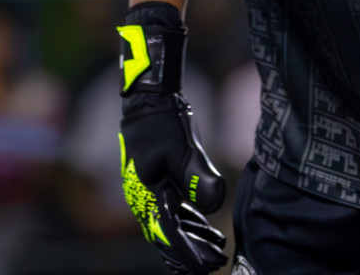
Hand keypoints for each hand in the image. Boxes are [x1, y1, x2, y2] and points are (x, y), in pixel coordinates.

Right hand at [118, 2, 228, 274]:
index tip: (209, 266)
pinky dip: (187, 222)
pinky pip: (170, 210)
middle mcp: (144, 199)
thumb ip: (198, 178)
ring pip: (169, 225)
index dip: (189, 253)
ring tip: (215, 250)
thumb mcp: (184, 149)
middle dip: (189, 253)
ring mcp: (148, 191)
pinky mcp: (155, 181)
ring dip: (191, 239)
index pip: (170, 235)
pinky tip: (203, 226)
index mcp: (148, 197)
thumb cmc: (163, 124)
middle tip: (214, 264)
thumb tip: (215, 204)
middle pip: (168, 236)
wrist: (147, 101)